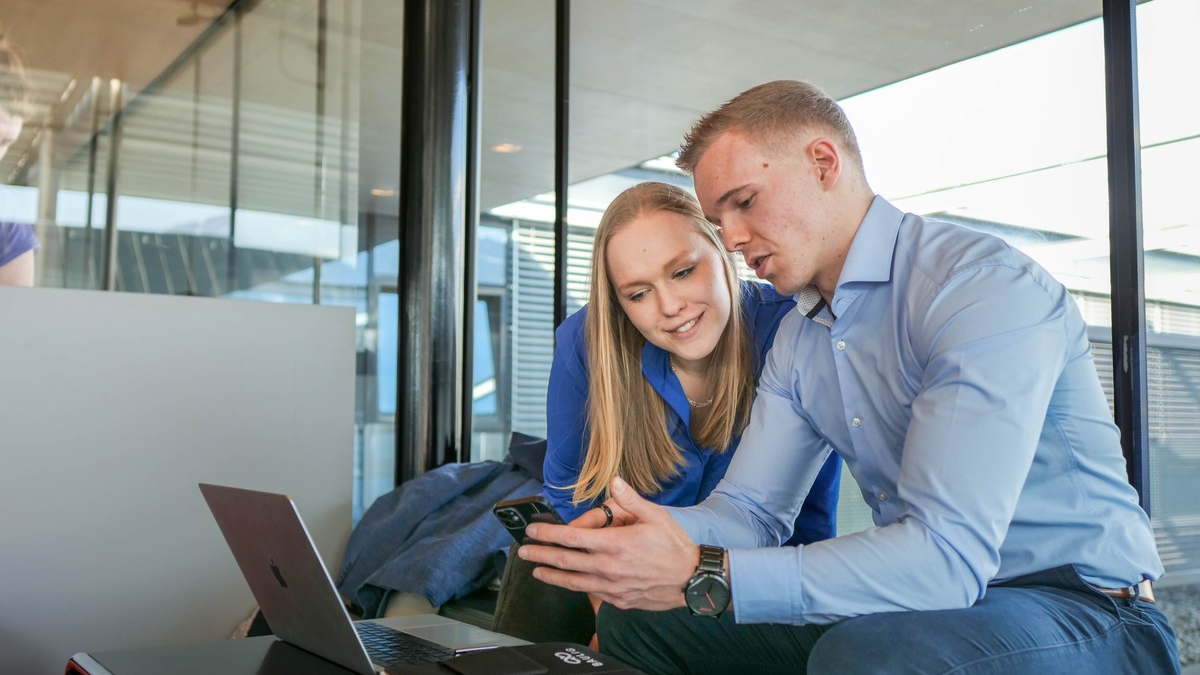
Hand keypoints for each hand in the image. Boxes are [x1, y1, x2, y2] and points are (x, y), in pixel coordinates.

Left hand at [518, 476, 699, 610]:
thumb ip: (630, 499)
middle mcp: (609, 568)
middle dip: (541, 555)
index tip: (533, 530)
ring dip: (552, 576)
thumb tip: (614, 480)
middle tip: (524, 552)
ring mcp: (612, 587)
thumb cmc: (674, 546)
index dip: (549, 533)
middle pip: (566, 562)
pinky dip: (577, 586)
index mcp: (615, 544)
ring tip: (537, 572)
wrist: (692, 580)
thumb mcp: (656, 516)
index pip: (572, 537)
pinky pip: (591, 593)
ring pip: (574, 582)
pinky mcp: (618, 600)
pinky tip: (569, 582)